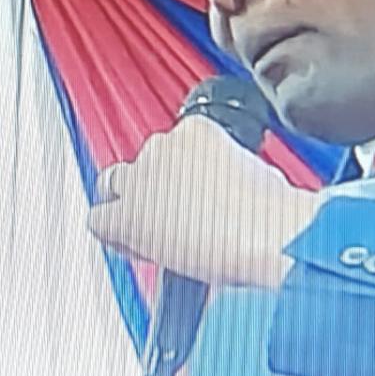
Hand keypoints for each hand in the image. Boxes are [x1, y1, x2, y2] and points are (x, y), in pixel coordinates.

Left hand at [87, 115, 319, 287]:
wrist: (267, 234)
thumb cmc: (274, 212)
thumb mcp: (258, 175)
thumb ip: (229, 173)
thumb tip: (226, 192)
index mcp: (197, 130)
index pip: (172, 146)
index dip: (179, 176)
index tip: (193, 195)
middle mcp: (163, 145)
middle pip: (143, 162)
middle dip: (154, 186)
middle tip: (173, 214)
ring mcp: (142, 177)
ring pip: (114, 184)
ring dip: (130, 203)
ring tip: (153, 232)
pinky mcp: (129, 213)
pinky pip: (100, 220)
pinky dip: (112, 233)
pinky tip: (132, 246)